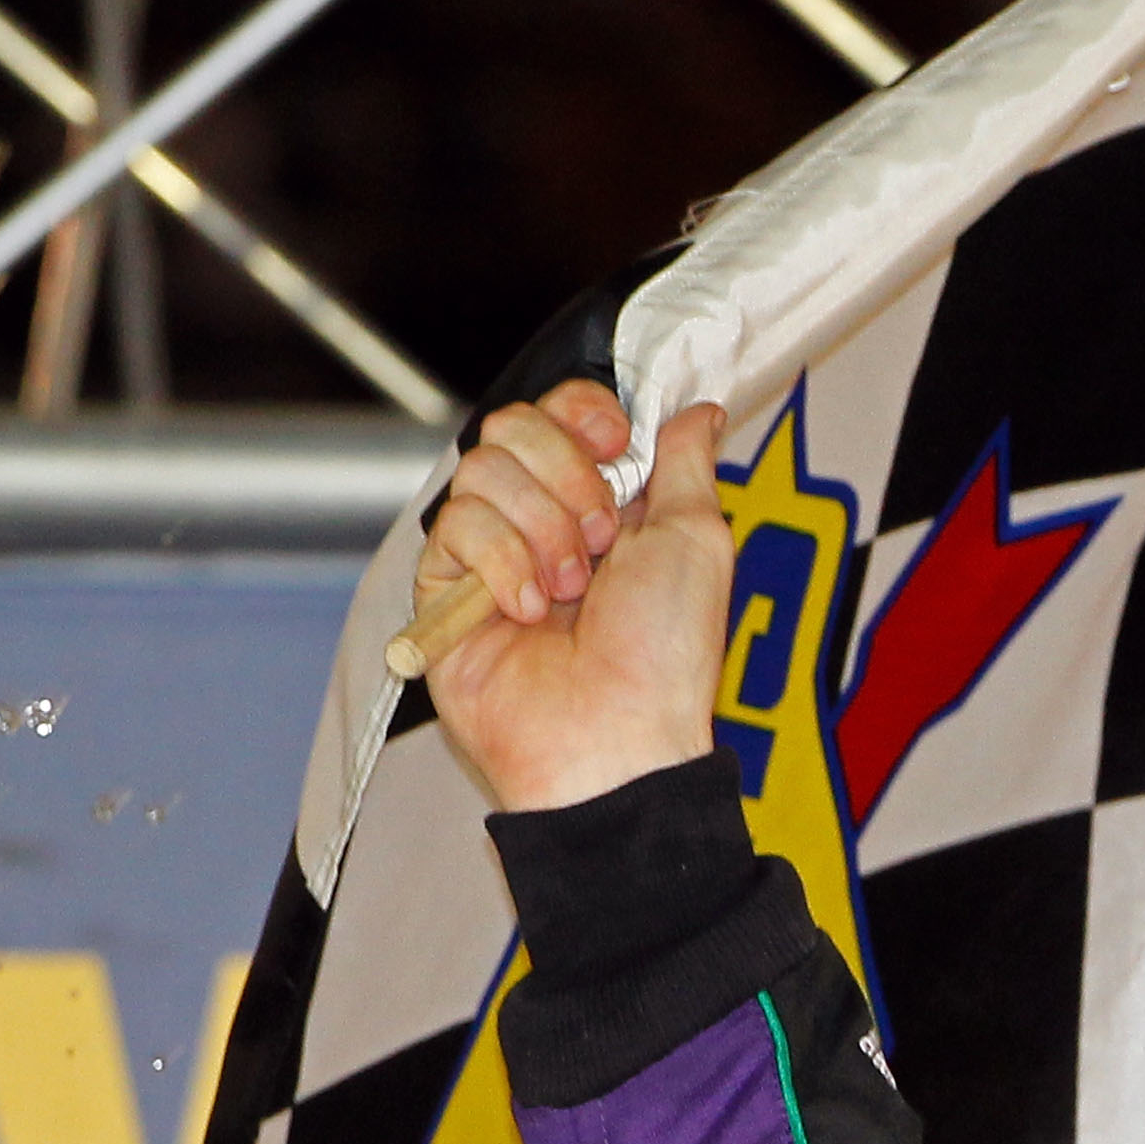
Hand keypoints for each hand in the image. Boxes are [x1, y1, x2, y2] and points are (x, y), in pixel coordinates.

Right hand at [418, 382, 732, 815]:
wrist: (615, 734)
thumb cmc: (664, 655)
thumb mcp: (698, 541)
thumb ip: (687, 464)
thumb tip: (697, 410)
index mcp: (605, 504)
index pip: (563, 413)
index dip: (581, 415)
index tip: (616, 446)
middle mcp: (545, 520)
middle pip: (513, 425)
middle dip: (565, 474)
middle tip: (599, 541)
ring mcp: (492, 553)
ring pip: (481, 469)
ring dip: (541, 528)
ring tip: (569, 591)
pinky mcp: (446, 588)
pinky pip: (455, 527)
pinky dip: (504, 565)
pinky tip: (529, 614)